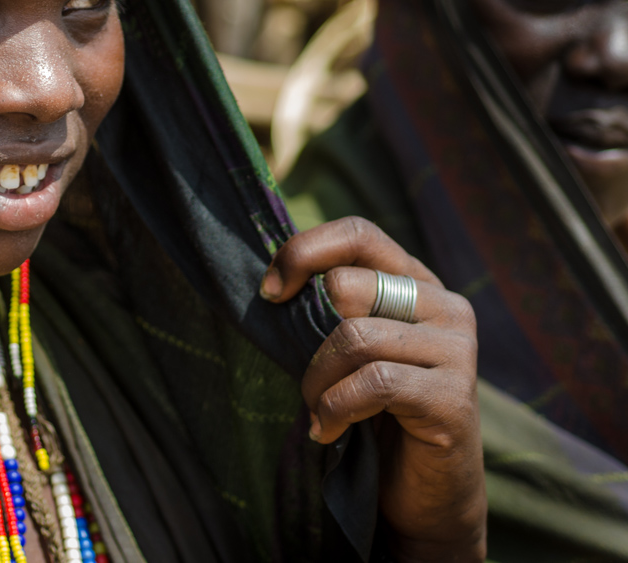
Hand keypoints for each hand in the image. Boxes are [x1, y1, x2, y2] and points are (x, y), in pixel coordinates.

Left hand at [262, 217, 485, 561]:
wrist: (426, 492)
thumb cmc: (374, 412)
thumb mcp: (348, 349)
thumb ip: (328, 309)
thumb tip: (272, 282)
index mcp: (416, 282)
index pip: (358, 234)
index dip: (304, 252)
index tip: (269, 293)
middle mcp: (445, 306)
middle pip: (347, 286)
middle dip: (306, 335)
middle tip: (307, 380)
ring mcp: (457, 351)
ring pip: (354, 337)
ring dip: (317, 380)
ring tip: (318, 410)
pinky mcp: (454, 398)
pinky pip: (374, 383)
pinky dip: (335, 408)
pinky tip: (329, 430)